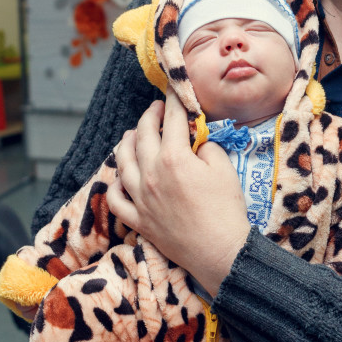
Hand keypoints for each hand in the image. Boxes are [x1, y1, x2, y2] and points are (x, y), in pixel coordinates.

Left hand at [108, 89, 250, 295]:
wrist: (220, 251)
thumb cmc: (226, 210)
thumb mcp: (223, 168)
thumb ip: (206, 147)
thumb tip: (195, 141)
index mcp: (174, 158)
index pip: (172, 120)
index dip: (173, 101)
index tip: (173, 90)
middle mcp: (150, 174)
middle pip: (142, 135)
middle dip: (149, 116)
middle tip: (156, 109)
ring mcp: (140, 197)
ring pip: (122, 162)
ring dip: (126, 143)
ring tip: (132, 134)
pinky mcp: (138, 219)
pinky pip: (116, 198)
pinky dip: (116, 184)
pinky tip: (122, 177)